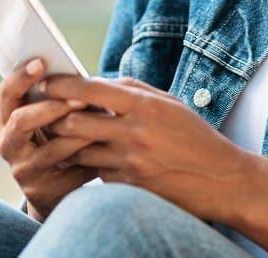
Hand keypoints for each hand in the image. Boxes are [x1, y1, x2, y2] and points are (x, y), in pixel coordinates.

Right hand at [0, 56, 100, 220]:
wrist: (56, 188)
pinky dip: (90, 158)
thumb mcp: (52, 117)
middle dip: (53, 107)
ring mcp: (22, 170)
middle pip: (21, 121)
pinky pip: (69, 173)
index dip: (21, 77)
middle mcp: (8, 144)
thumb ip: (56, 98)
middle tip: (81, 99)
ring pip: (52, 149)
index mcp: (7, 118)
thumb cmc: (59, 138)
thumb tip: (80, 75)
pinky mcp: (41, 191)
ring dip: (80, 134)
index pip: (7, 93)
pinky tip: (107, 150)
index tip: (42, 62)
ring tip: (104, 122)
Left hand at [39, 74, 256, 223]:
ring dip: (72, 144)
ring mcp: (131, 162)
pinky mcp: (130, 186)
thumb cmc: (195, 136)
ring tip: (70, 137)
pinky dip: (95, 166)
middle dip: (57, 117)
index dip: (62, 85)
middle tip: (47, 113)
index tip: (45, 83)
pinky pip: (98, 173)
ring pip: (81, 150)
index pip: (91, 89)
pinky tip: (103, 161)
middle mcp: (135, 132)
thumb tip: (97, 81)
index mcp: (145, 105)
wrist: (222, 180)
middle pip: (74, 122)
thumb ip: (133, 90)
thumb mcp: (169, 103)